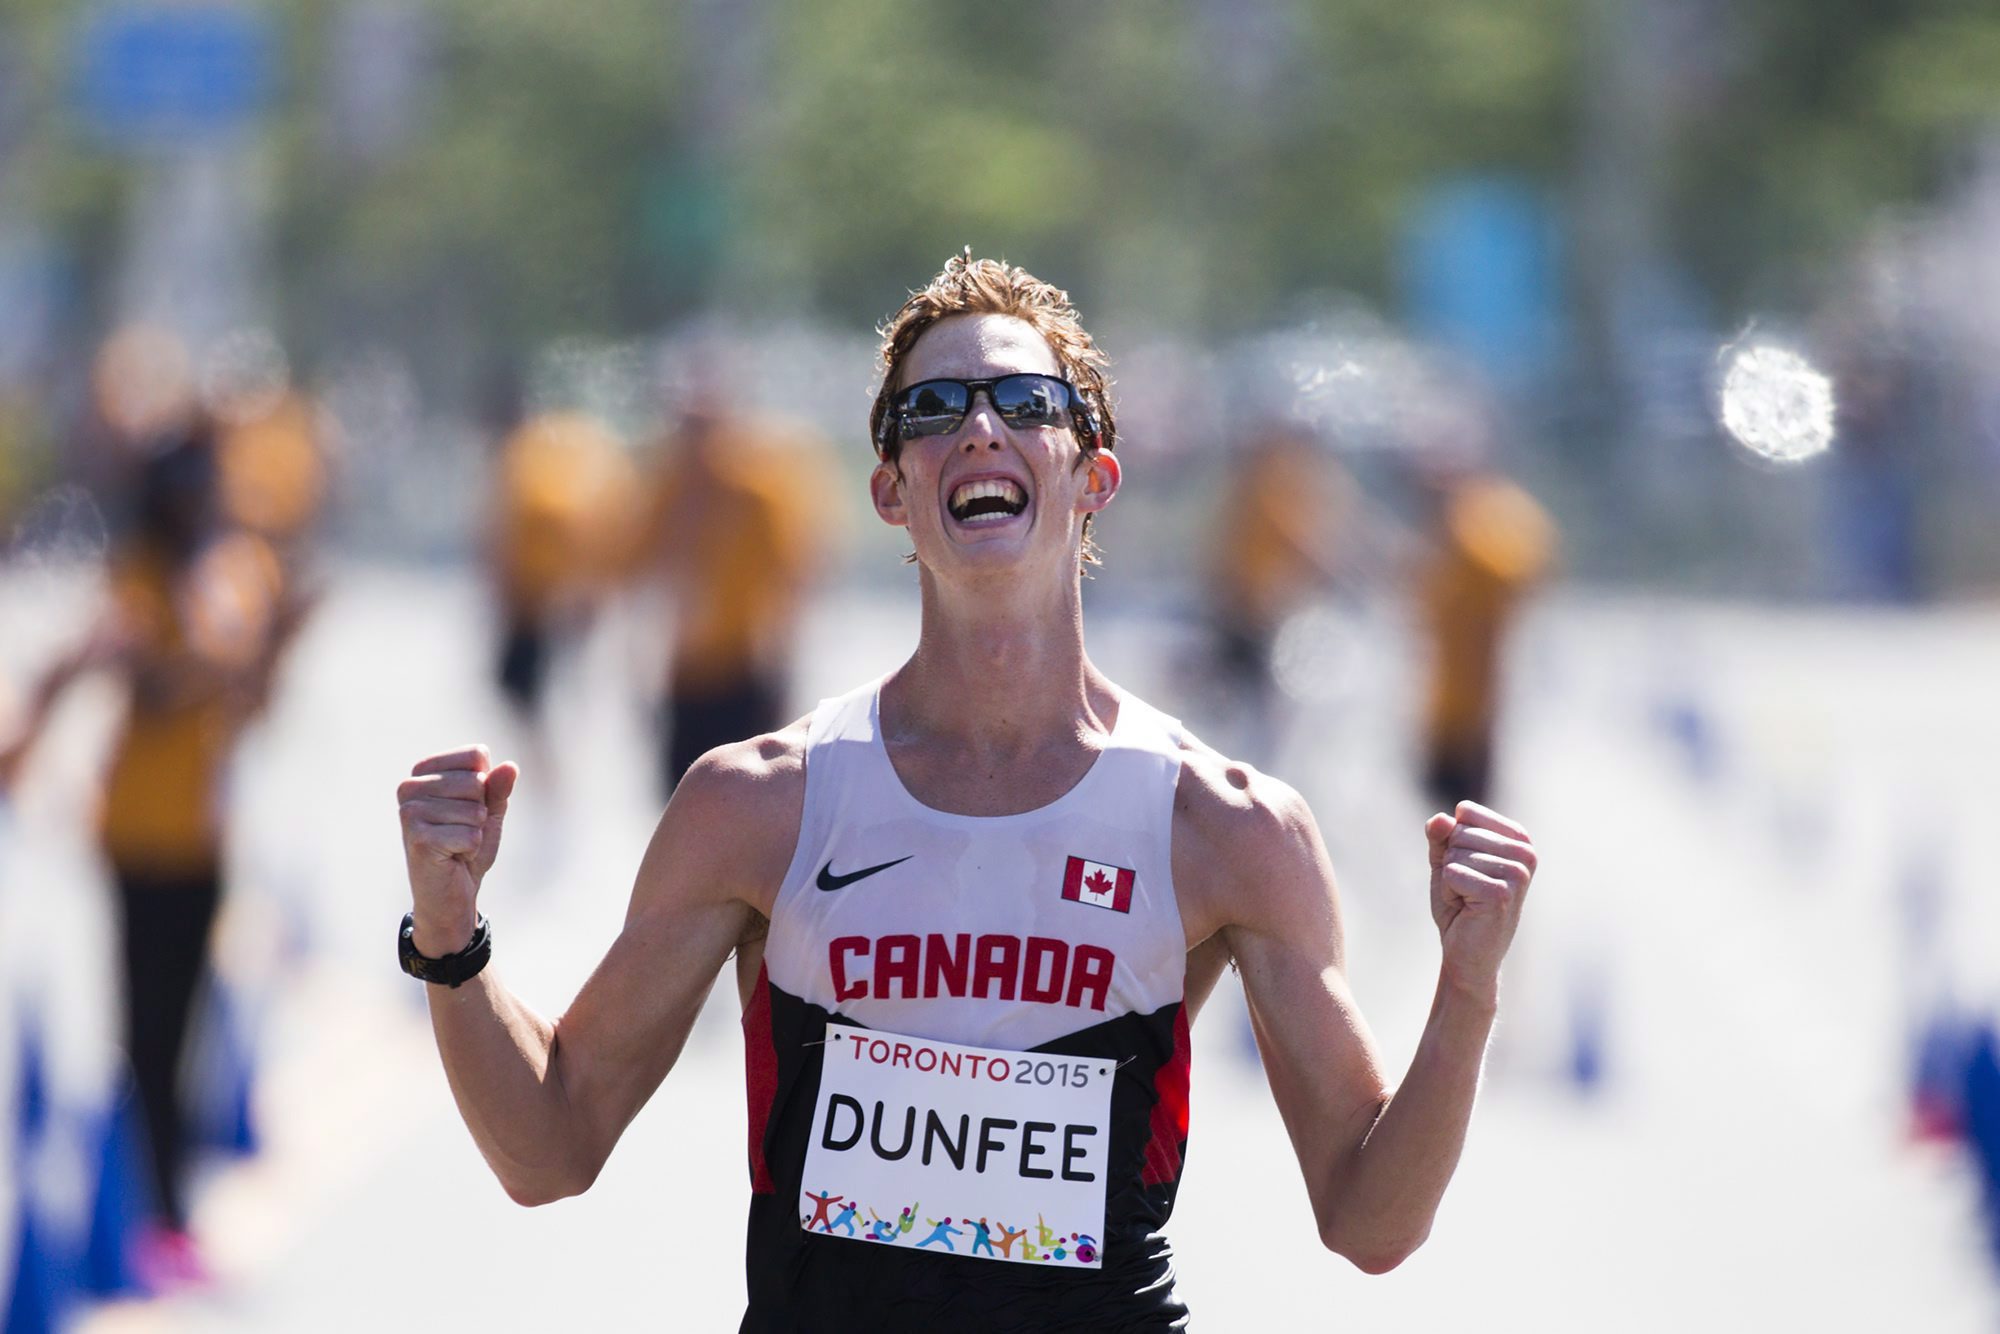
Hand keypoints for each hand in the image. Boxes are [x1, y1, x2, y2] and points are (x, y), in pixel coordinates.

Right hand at [398, 745, 517, 955]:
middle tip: (461, 830)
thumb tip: (509, 766)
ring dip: (474, 832)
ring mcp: (410, 812)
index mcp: (423, 772)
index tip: (467, 807)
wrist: (452, 893)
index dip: (485, 785)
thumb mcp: (489, 811)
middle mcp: (409, 787)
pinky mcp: (418, 838)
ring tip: (455, 844)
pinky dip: (470, 849)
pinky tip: (452, 857)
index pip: (475, 755)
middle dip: (480, 811)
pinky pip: (470, 835)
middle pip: (476, 781)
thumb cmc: (467, 845)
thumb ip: (498, 787)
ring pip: (474, 810)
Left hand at [1424, 800, 1535, 1000]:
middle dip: (1450, 863)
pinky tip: (1466, 909)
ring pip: (1454, 853)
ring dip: (1450, 881)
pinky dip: (1450, 893)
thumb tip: (1440, 819)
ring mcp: (1517, 873)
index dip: (1453, 841)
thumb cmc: (1460, 906)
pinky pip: (1453, 874)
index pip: (1466, 812)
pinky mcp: (1502, 893)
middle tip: (1466, 891)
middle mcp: (1525, 852)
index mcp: (1518, 838)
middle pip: (1458, 833)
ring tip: (1468, 901)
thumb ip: (1441, 836)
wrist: (1468, 954)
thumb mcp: (1446, 862)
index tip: (1468, 869)